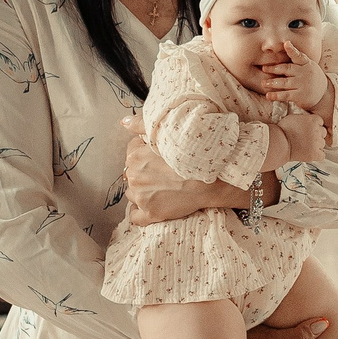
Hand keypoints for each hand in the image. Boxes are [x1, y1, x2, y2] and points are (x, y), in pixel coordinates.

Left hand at [119, 115, 237, 225]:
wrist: (213, 177)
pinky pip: (135, 216)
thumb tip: (124, 122)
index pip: (132, 154)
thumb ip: (142, 125)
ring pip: (133, 194)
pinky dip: (139, 212)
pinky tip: (151, 205)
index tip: (158, 158)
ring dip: (143, 191)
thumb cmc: (194, 154)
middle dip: (144, 174)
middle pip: (132, 175)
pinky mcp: (151, 213)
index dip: (146, 155)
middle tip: (164, 173)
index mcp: (135, 156)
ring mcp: (141, 196)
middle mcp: (134, 176)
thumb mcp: (167, 133)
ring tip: (162, 188)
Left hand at [262, 49, 330, 113]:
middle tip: (264, 68)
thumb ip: (298, 59)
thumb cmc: (311, 77)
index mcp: (306, 63)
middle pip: (287, 69)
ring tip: (263, 83)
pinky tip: (268, 95)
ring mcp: (302, 84)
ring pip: (284, 82)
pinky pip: (286, 95)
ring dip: (272, 83)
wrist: (324, 93)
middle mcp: (305, 73)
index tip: (286, 43)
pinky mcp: (300, 96)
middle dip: (274, 69)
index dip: (292, 50)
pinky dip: (276, 95)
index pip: (299, 56)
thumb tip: (284, 46)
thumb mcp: (309, 65)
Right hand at [280, 110, 326, 162]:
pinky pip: (322, 155)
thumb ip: (304, 118)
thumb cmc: (282, 130)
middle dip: (316, 135)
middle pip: (323, 133)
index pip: (320, 122)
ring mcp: (316, 143)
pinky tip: (309, 153)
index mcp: (313, 120)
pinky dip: (317, 155)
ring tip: (305, 146)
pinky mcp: (314, 154)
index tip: (308, 129)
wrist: (277, 143)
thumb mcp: (293, 118)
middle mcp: (317, 131)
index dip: (314, 126)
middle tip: (307, 138)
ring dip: (316, 145)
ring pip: (322, 144)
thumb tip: (307, 120)